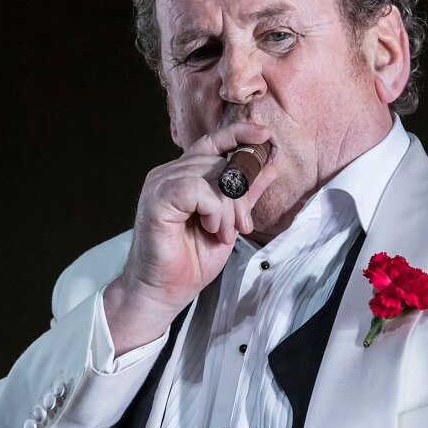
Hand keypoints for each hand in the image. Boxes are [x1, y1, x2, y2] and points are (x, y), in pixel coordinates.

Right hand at [104, 120, 277, 353]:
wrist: (164, 292)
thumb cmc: (191, 261)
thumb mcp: (229, 224)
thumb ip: (246, 195)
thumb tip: (270, 166)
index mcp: (185, 175)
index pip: (214, 142)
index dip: (239, 135)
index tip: (265, 135)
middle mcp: (170, 173)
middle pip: (221, 161)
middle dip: (241, 194)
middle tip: (241, 225)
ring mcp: (161, 183)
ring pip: (213, 174)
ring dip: (228, 208)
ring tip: (222, 233)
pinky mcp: (157, 199)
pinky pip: (198, 189)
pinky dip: (213, 210)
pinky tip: (210, 229)